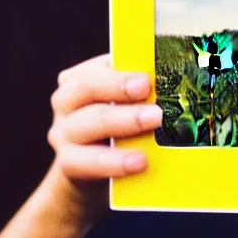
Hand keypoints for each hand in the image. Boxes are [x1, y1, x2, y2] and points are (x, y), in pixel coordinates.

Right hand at [44, 54, 161, 227]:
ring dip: (122, 122)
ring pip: (87, 123)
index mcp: (81, 78)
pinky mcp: (67, 163)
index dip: (120, 70)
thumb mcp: (124, 104)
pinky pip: (86, 161)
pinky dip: (114, 161)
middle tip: (148, 90)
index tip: (147, 77)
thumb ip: (139, 91)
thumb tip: (174, 79)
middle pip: (86, 87)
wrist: (92, 172)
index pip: (97, 65)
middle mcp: (66, 101)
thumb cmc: (116, 127)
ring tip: (154, 122)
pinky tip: (140, 162)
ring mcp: (63, 132)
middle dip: (119, 88)